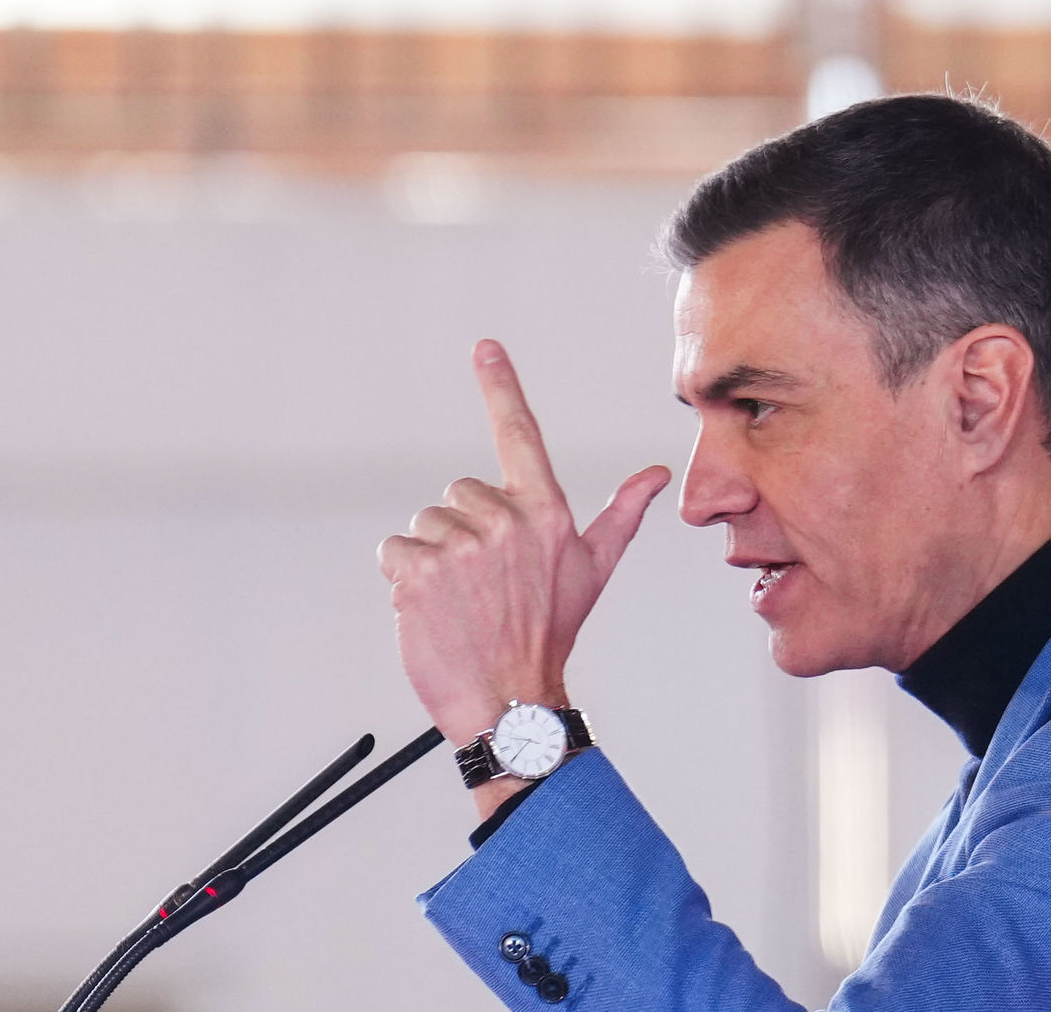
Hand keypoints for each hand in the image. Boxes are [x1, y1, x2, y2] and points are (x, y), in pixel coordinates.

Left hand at [377, 341, 670, 771]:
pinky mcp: (419, 571)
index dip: (502, 386)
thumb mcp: (593, 569)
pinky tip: (431, 608)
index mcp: (546, 513)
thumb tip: (655, 474)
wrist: (512, 702)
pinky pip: (395, 550)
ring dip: (432, 559)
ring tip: (460, 602)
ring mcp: (462, 547)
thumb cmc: (549, 635)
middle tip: (483, 584)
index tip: (485, 347)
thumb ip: (622, 513)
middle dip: (462, 531)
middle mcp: (505, 522)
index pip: (521, 434)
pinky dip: (403, 578)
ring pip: (425, 523)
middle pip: (457, 494)